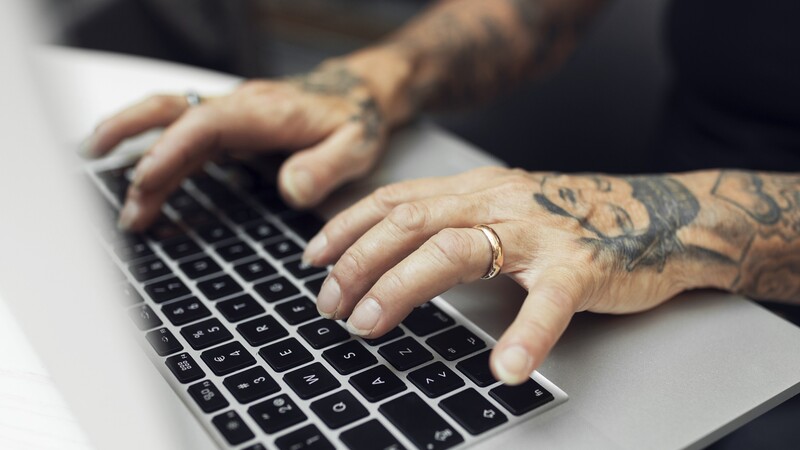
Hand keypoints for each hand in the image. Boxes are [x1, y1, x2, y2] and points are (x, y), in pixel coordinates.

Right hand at [82, 62, 391, 230]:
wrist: (359, 97)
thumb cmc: (355, 120)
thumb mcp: (355, 146)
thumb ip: (326, 167)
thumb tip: (292, 189)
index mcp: (264, 111)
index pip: (205, 125)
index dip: (171, 151)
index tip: (144, 182)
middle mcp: (239, 108)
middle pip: (173, 115)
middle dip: (133, 143)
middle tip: (114, 190)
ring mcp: (231, 116)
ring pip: (170, 124)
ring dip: (135, 150)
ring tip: (112, 188)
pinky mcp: (230, 128)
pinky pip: (184, 137)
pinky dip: (157, 155)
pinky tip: (141, 177)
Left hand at [302, 167, 704, 384]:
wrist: (656, 215)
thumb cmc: (572, 220)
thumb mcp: (501, 207)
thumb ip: (452, 220)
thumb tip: (389, 249)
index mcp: (475, 190)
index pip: (395, 201)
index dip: (346, 228)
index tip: (313, 259)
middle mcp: (498, 201)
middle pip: (410, 223)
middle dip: (357, 264)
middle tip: (331, 306)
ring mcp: (539, 232)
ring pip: (457, 250)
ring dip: (403, 287)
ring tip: (370, 325)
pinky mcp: (581, 266)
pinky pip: (548, 302)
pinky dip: (524, 336)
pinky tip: (504, 368)